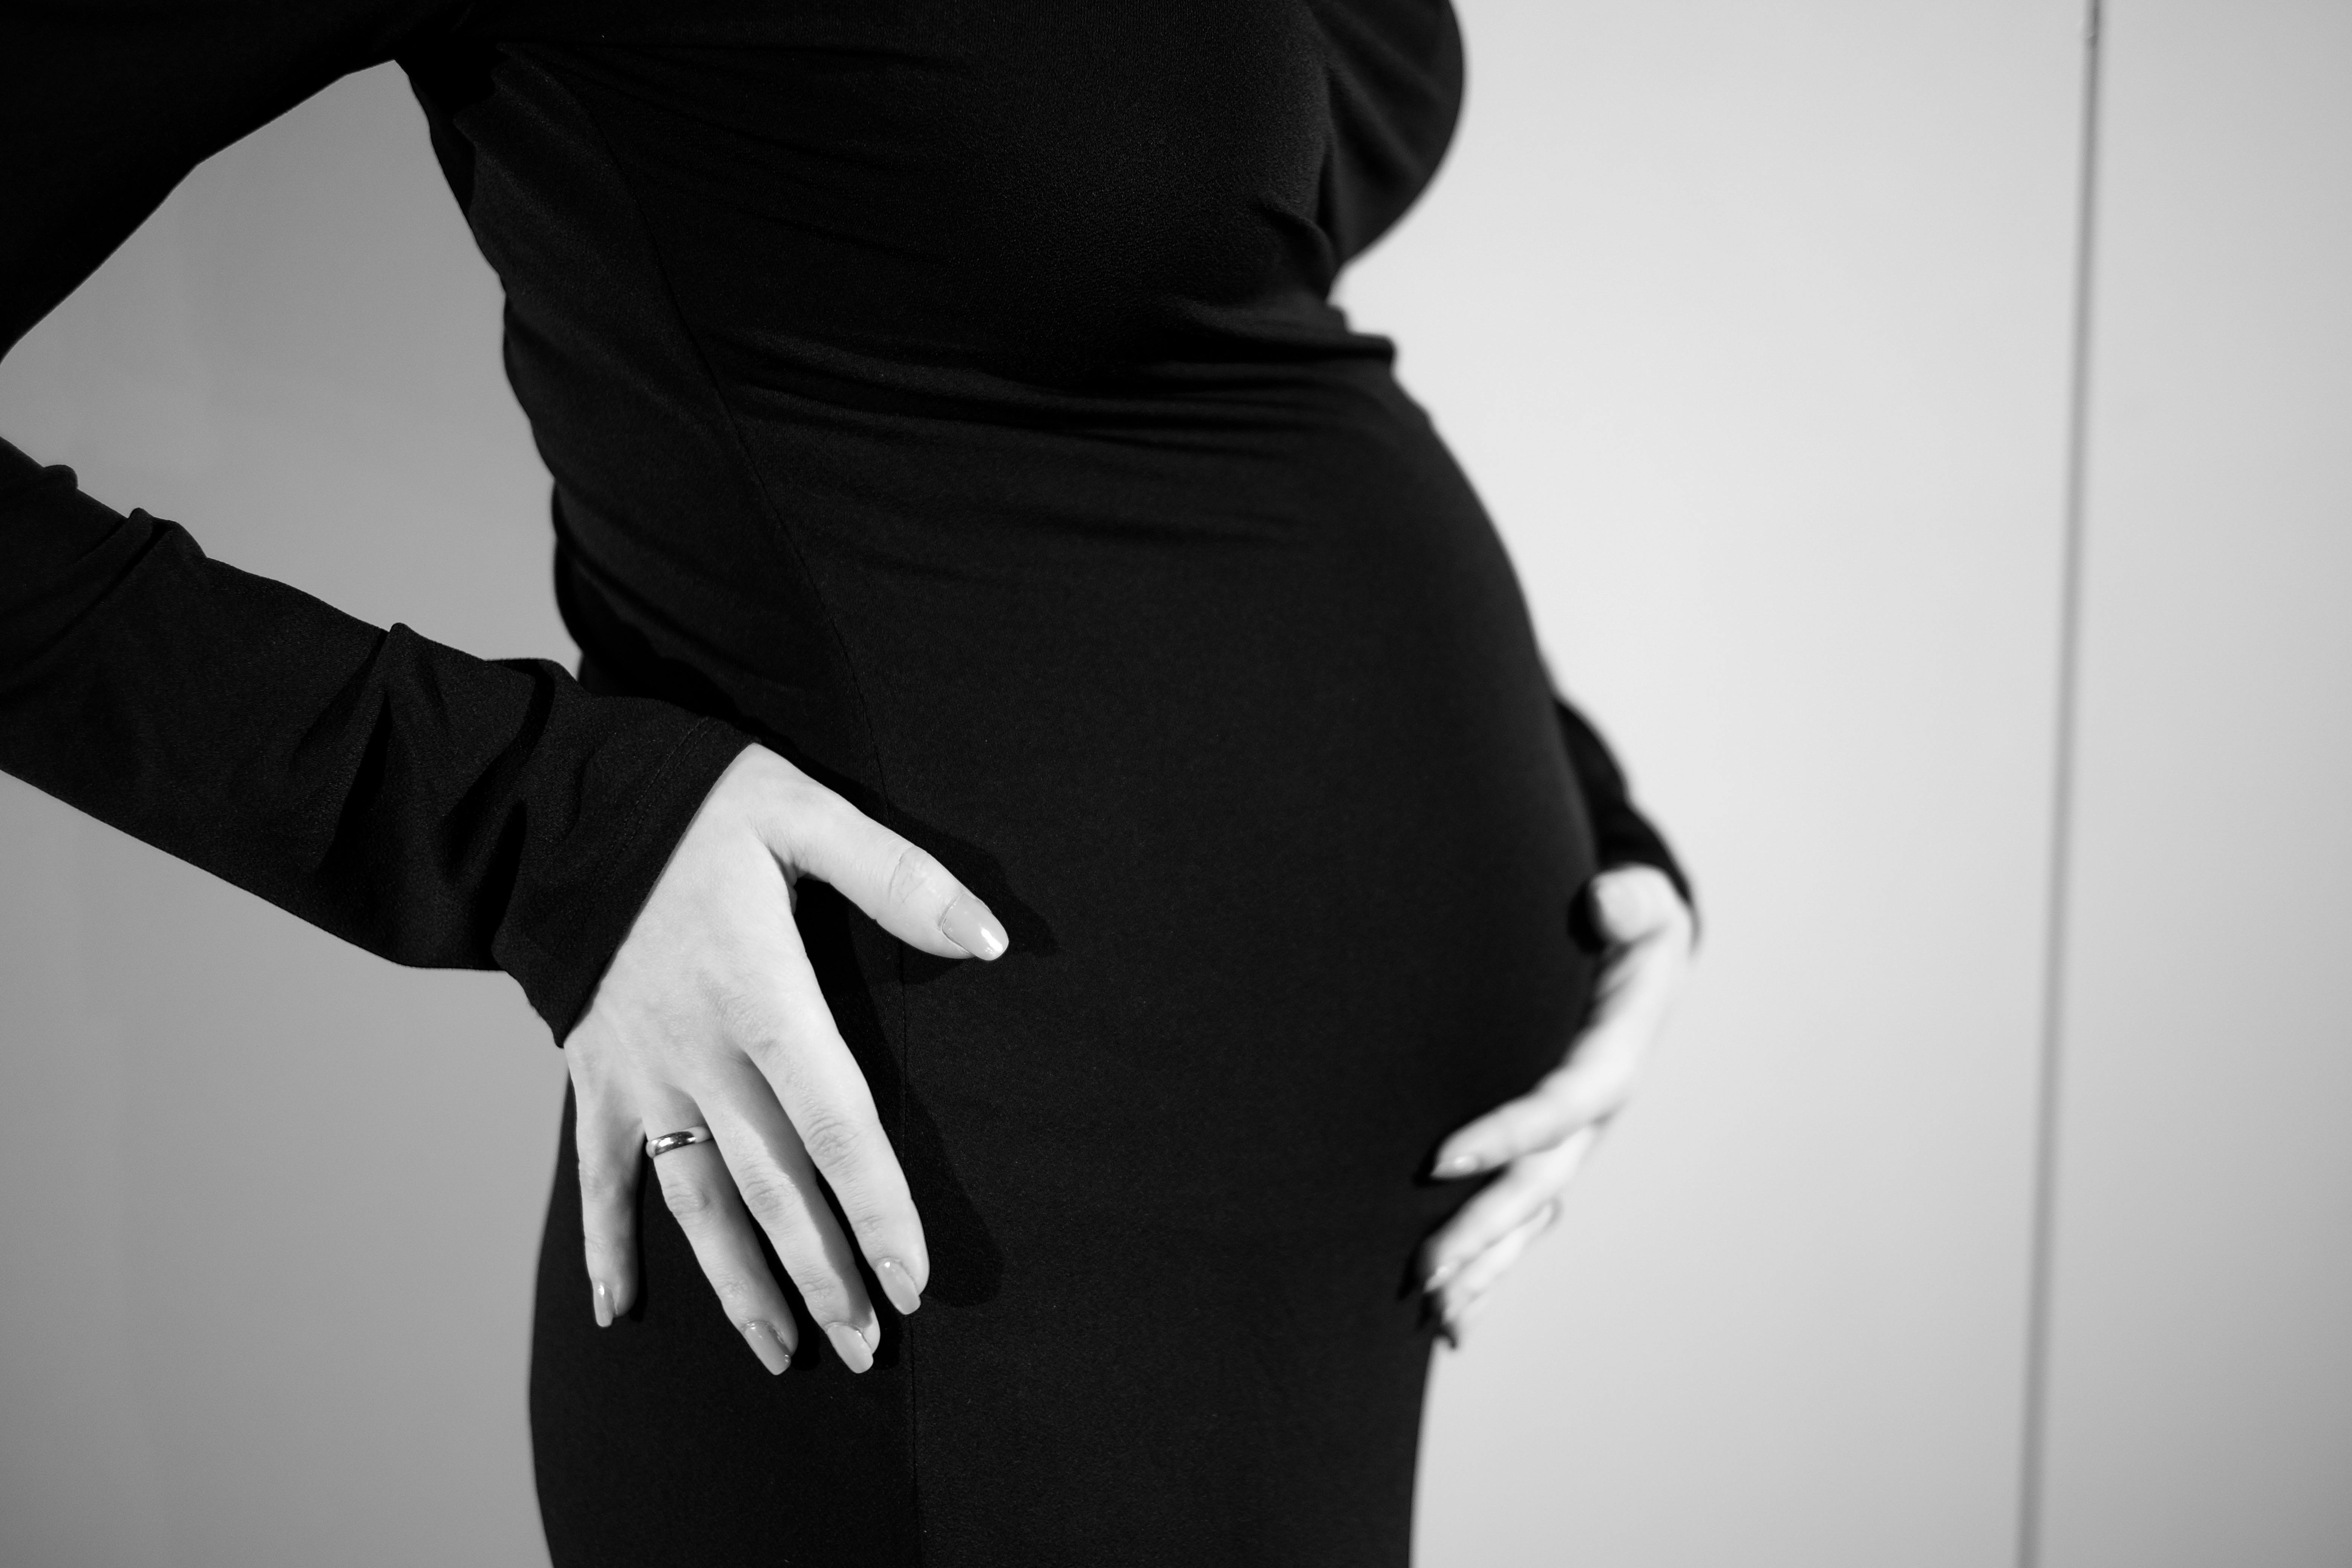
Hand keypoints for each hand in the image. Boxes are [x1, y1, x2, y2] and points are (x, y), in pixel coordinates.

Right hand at [561, 745, 1007, 1375]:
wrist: (562, 801)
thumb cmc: (697, 804)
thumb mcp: (804, 813)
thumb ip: (898, 877)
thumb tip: (990, 939)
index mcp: (762, 996)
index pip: (836, 1126)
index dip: (877, 1209)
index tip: (912, 1279)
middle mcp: (700, 1053)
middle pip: (774, 1187)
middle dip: (824, 1275)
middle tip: (866, 1351)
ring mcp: (640, 1074)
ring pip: (697, 1200)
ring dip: (739, 1283)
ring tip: (782, 1352)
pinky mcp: (594, 1075)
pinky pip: (599, 1176)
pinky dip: (607, 1244)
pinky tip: (618, 1312)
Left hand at [1422, 864, 1692, 1340]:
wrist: (1636, 955)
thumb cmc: (1632, 924)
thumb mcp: (1642, 903)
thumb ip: (1629, 901)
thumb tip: (1607, 901)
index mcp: (1612, 1058)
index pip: (1561, 1105)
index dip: (1509, 1133)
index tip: (1442, 1158)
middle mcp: (1592, 1116)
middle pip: (1538, 1183)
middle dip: (1481, 1228)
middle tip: (1421, 1268)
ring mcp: (1571, 1142)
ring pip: (1526, 1216)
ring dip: (1483, 1265)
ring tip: (1433, 1317)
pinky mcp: (1548, 1151)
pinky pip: (1519, 1216)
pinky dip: (1489, 1265)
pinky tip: (1451, 1315)